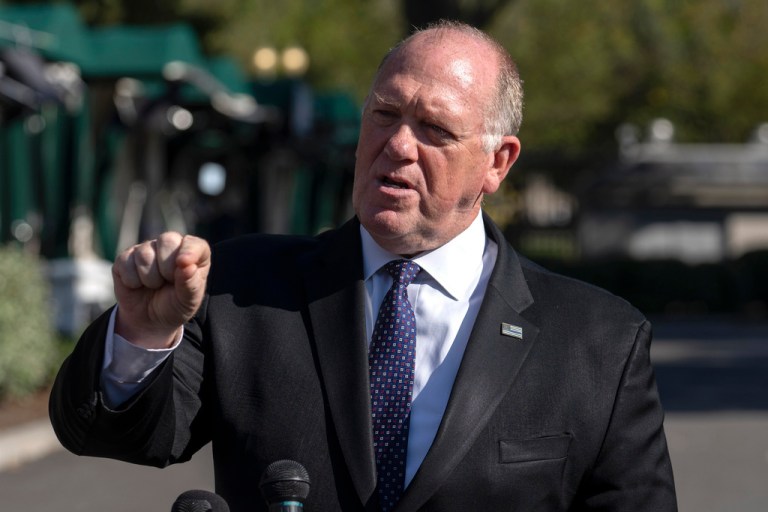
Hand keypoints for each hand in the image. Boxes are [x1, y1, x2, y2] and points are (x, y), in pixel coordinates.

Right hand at [112, 232, 210, 348]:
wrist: (148, 320)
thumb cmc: (174, 307)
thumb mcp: (187, 302)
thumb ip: (190, 284)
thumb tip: (188, 265)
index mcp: (193, 255)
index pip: (194, 244)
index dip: (190, 251)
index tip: (183, 263)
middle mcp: (171, 246)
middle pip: (167, 240)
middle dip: (167, 267)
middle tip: (167, 282)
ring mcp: (147, 249)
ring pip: (145, 253)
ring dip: (149, 277)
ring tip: (153, 285)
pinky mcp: (126, 257)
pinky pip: (125, 261)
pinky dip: (132, 280)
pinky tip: (137, 285)